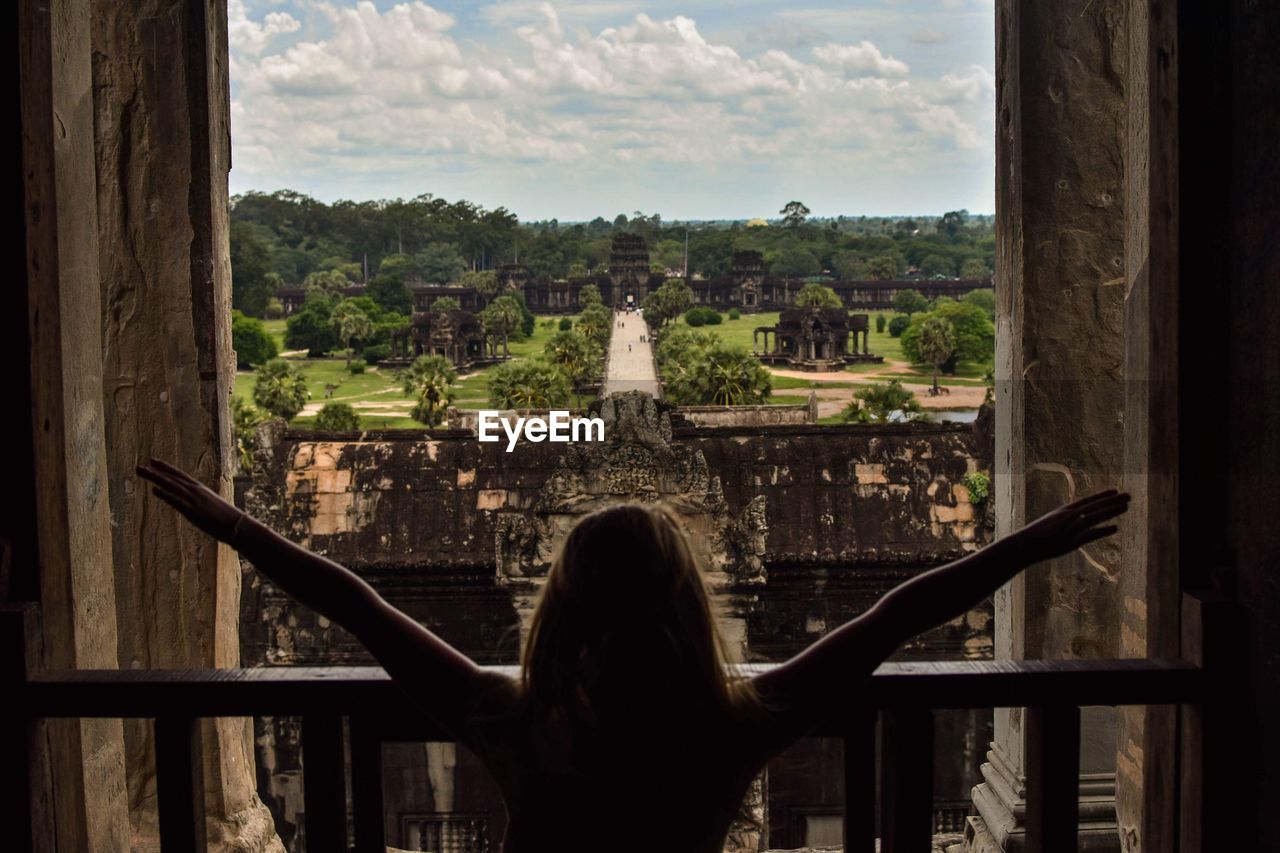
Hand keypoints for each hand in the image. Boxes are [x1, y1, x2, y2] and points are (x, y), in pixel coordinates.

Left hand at [136, 459, 244, 542]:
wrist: (237, 524)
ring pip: (171, 486)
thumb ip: (200, 503)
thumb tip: (194, 505)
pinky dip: (165, 494)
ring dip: (155, 478)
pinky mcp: (193, 511)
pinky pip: (176, 501)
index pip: (179, 475)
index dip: (165, 468)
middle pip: (172, 478)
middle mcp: (195, 491)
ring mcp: (194, 500)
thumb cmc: (226, 518)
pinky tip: (154, 489)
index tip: (152, 461)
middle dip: (154, 472)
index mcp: (199, 489)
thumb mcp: (210, 506)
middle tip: (139, 466)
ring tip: (142, 472)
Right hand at [1015, 489, 1129, 562]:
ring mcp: (1071, 528)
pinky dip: (1103, 530)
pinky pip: (1090, 534)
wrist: (1025, 544)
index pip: (1087, 501)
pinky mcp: (1072, 541)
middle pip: (1095, 506)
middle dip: (1113, 501)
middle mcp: (1069, 516)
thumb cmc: (1035, 536)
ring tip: (1126, 507)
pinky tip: (1115, 528)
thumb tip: (1072, 521)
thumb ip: (1063, 522)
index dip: (1102, 496)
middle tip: (1129, 495)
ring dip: (1111, 511)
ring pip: (1095, 516)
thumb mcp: (1050, 524)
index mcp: (1064, 511)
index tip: (1115, 491)